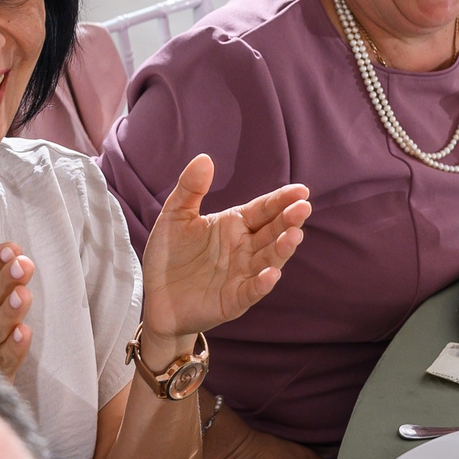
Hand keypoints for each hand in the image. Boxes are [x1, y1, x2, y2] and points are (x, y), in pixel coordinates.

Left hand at [141, 154, 311, 342]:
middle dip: (289, 221)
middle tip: (303, 208)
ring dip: (282, 249)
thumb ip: (190, 189)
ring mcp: (242, 275)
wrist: (156, 298)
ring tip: (294, 236)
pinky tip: (271, 273)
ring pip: (268, 260)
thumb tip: (204, 158)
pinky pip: (251, 291)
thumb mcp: (175, 216)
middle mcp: (244, 249)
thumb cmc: (169, 256)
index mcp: (235, 225)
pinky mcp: (233, 300)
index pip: (264, 209)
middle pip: (272, 232)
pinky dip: (262, 283)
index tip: (301, 190)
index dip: (281, 200)